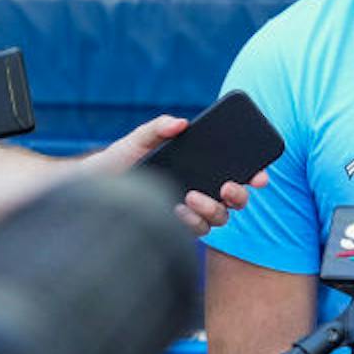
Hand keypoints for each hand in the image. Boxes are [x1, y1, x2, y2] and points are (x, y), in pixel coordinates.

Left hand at [87, 115, 267, 236]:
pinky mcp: (176, 228)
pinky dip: (191, 221)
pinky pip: (197, 230)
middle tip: (227, 186)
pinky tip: (177, 210)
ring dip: (212, 209)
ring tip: (190, 196)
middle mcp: (200, 191)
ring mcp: (190, 212)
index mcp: (200, 168)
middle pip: (236, 199)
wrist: (93, 187)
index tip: (260, 175)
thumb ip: (158, 128)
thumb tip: (180, 123)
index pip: (235, 172)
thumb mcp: (138, 140)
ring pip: (220, 218)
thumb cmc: (119, 161)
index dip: (254, 175)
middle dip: (239, 195)